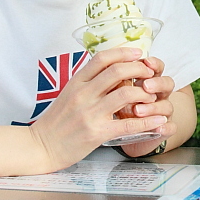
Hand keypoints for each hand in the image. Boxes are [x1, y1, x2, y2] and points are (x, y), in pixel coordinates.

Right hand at [29, 47, 166, 168]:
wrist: (40, 147)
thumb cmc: (56, 121)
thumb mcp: (68, 94)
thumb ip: (88, 82)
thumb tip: (111, 71)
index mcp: (76, 82)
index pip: (102, 58)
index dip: (124, 52)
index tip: (139, 53)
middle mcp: (83, 94)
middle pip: (117, 71)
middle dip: (139, 69)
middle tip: (150, 74)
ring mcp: (90, 113)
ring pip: (126, 94)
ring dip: (145, 93)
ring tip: (152, 98)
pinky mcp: (97, 133)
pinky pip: (128, 124)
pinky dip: (148, 122)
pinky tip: (159, 121)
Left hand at [119, 56, 177, 156]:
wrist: (134, 132)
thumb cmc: (122, 106)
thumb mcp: (118, 92)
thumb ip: (117, 82)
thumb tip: (108, 71)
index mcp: (150, 81)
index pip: (157, 67)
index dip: (154, 63)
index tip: (146, 61)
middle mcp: (159, 95)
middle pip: (168, 84)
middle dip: (157, 83)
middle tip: (146, 86)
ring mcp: (164, 112)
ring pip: (168, 106)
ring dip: (154, 107)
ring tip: (138, 110)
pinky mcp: (165, 129)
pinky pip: (170, 127)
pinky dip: (165, 128)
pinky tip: (157, 129)